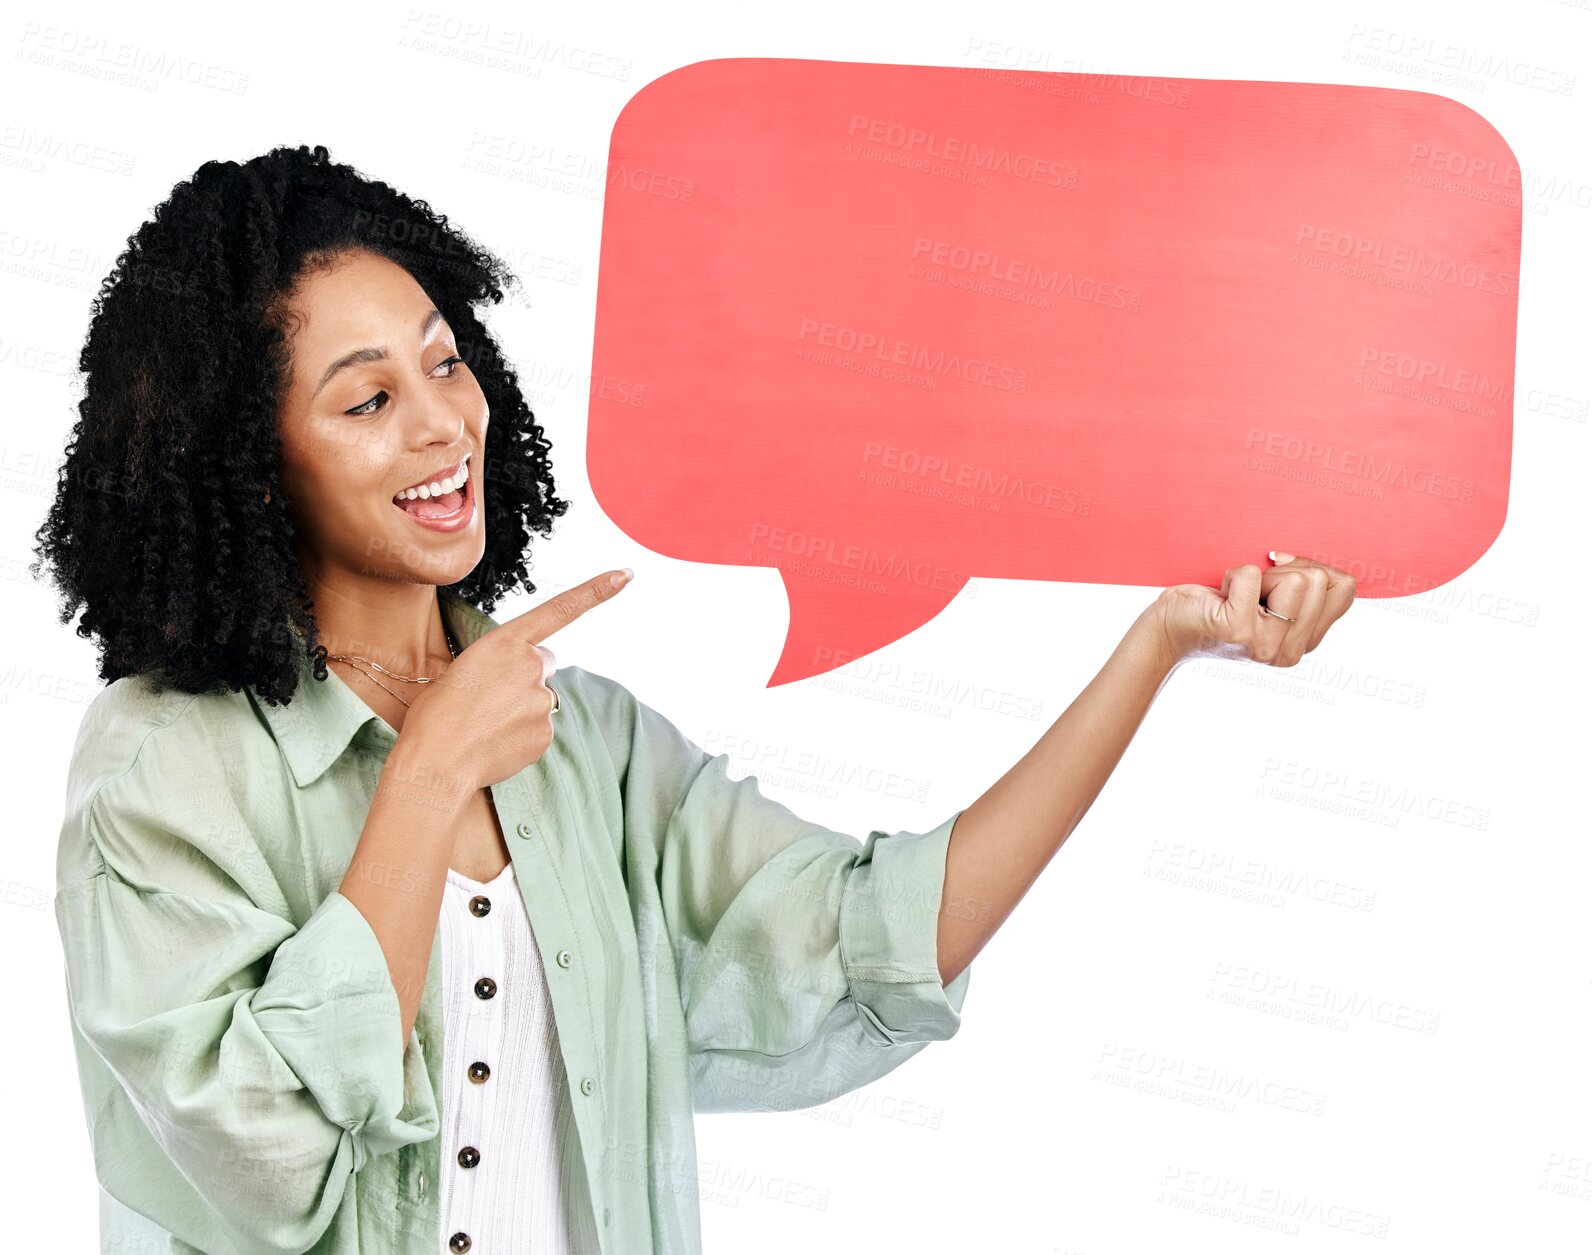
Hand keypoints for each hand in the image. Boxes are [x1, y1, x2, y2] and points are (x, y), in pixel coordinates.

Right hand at [403, 569, 633, 789]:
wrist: (435, 762)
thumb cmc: (435, 715)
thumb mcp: (461, 670)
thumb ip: (498, 665)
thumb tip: (513, 684)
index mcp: (505, 641)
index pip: (560, 609)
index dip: (596, 590)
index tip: (625, 576)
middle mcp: (531, 666)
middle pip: (543, 663)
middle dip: (525, 675)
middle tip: (491, 696)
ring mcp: (542, 701)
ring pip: (541, 698)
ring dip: (521, 707)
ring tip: (486, 724)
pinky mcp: (546, 733)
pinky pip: (539, 728)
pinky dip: (522, 734)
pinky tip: (495, 742)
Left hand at [1148, 550, 1356, 670]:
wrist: (1170, 628)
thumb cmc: (1220, 604)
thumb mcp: (1274, 598)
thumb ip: (1308, 588)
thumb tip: (1331, 565)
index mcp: (1307, 642)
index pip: (1344, 587)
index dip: (1312, 568)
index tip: (1279, 578)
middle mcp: (1290, 651)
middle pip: (1320, 579)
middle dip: (1283, 571)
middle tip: (1250, 592)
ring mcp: (1265, 644)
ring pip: (1296, 578)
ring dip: (1259, 574)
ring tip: (1236, 596)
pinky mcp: (1236, 629)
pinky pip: (1250, 575)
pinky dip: (1231, 574)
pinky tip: (1219, 597)